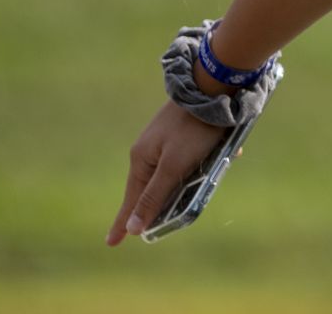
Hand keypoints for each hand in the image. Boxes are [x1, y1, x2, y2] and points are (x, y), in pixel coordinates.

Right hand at [104, 101, 238, 246]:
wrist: (212, 89)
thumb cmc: (193, 130)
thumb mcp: (173, 167)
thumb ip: (154, 196)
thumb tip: (132, 228)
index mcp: (141, 159)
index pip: (131, 200)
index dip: (124, 222)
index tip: (111, 243)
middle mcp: (148, 151)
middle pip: (151, 188)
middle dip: (158, 205)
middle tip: (152, 228)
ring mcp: (163, 141)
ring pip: (172, 173)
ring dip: (185, 183)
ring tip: (190, 192)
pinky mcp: (180, 134)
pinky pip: (188, 158)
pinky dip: (201, 163)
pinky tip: (219, 156)